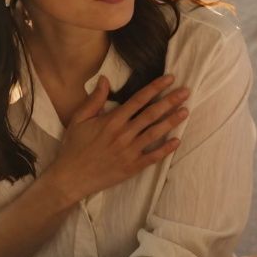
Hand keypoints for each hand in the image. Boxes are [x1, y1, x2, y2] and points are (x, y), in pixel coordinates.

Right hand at [46, 74, 188, 201]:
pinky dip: (166, 149)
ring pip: (155, 133)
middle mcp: (123, 134)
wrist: (70, 178)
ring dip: (172, 121)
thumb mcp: (79, 119)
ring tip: (186, 111)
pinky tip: (177, 141)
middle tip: (186, 92)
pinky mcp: (132, 167)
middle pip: (151, 114)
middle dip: (170, 101)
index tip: (170, 78)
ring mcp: (129, 151)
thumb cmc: (73, 147)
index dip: (155, 87)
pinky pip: (153, 157)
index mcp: (112, 120)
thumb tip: (104, 78)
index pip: (138, 99)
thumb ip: (95, 99)